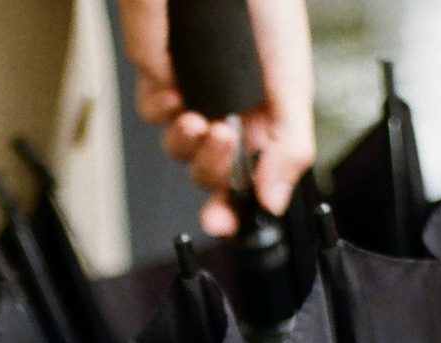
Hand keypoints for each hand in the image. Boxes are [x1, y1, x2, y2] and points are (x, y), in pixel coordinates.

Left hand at [118, 0, 315, 235]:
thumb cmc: (261, 4)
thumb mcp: (290, 75)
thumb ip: (289, 143)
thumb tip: (275, 201)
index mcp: (264, 110)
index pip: (249, 174)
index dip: (238, 206)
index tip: (230, 223)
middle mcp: (225, 105)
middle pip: (208, 170)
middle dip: (211, 169)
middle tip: (220, 142)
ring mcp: (190, 91)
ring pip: (176, 146)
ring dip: (186, 142)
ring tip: (198, 118)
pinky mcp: (156, 71)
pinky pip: (151, 108)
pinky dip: (161, 104)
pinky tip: (175, 85)